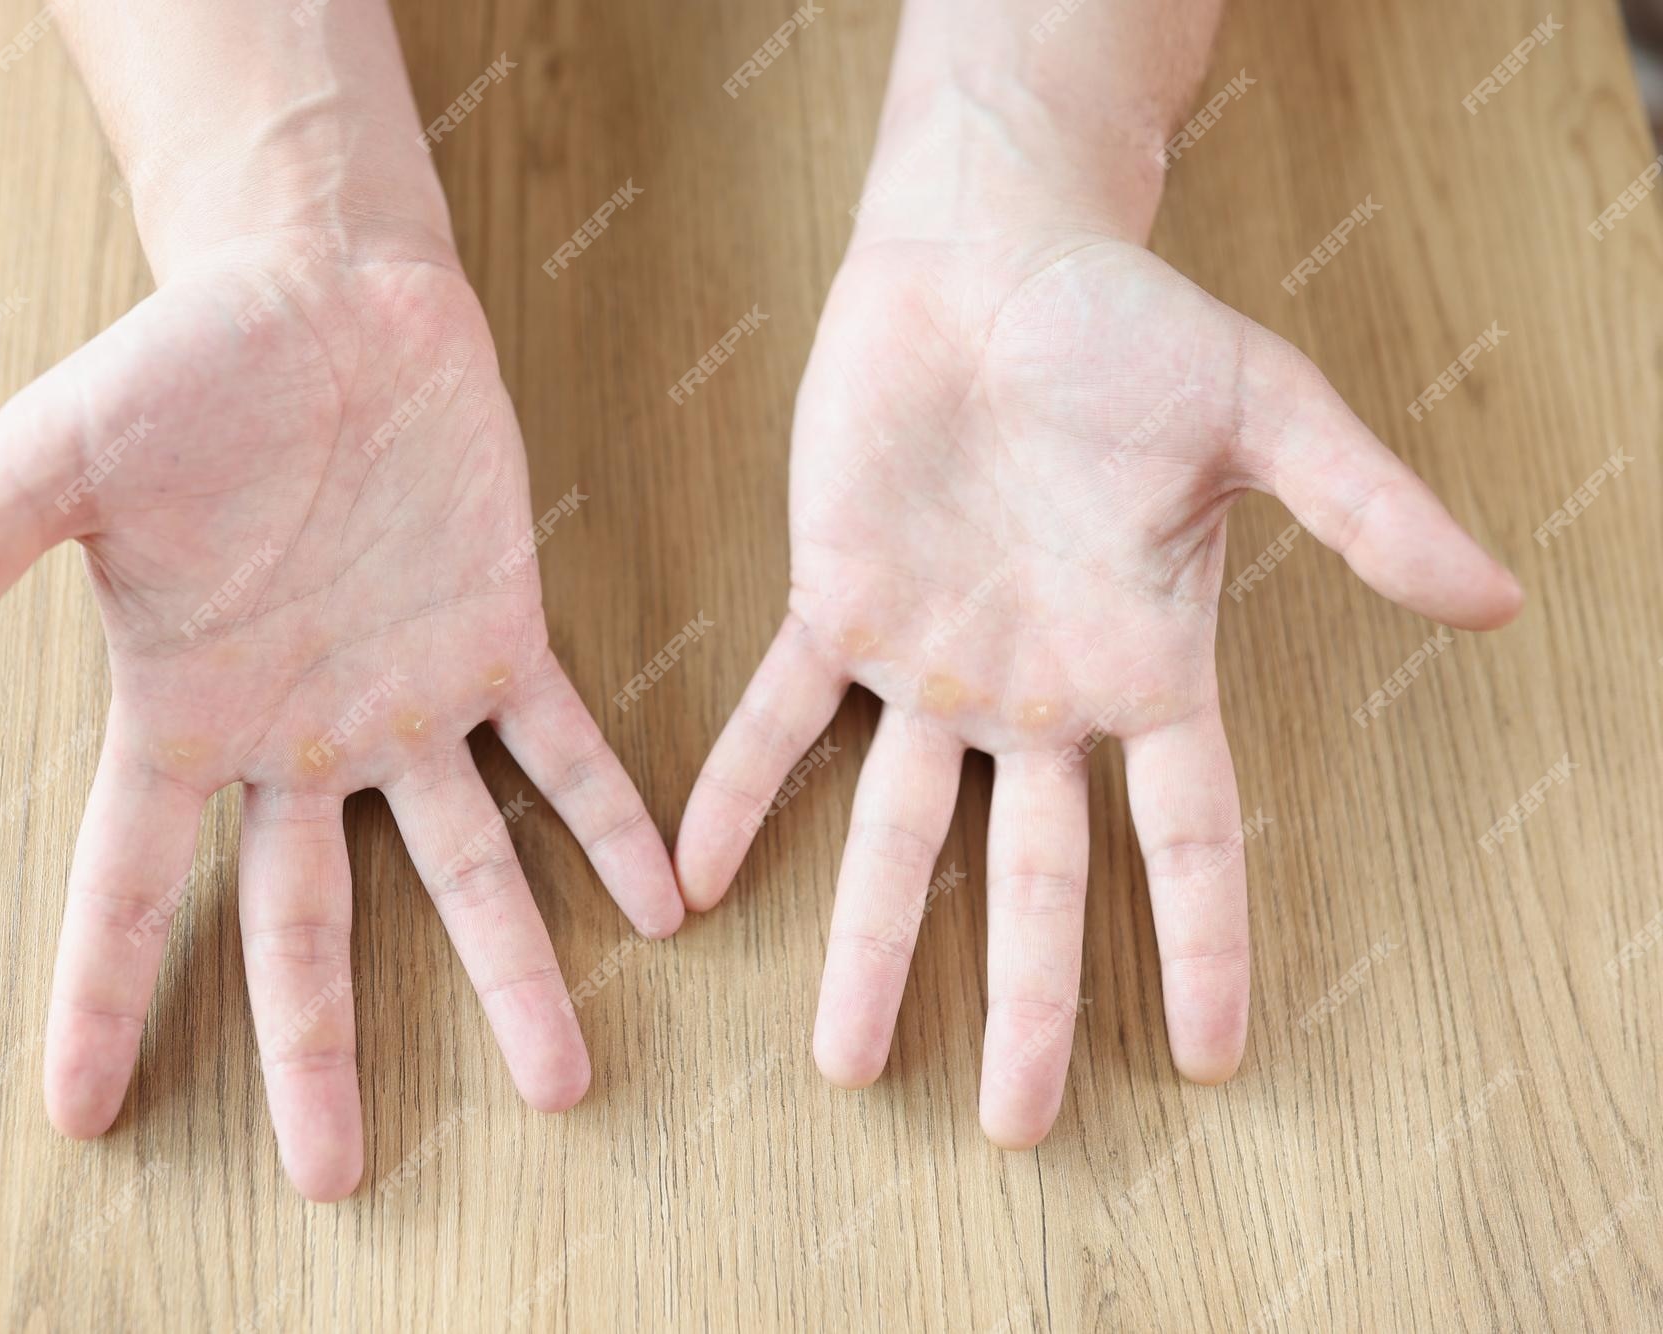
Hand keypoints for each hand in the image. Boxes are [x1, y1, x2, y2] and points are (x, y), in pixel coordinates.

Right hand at [0, 229, 683, 1199]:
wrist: (319, 290)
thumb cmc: (181, 370)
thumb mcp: (49, 465)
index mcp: (183, 716)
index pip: (130, 890)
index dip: (105, 1000)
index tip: (87, 1115)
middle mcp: (298, 736)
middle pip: (309, 928)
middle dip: (321, 1055)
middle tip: (336, 1180)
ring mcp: (406, 697)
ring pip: (462, 867)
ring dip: (514, 973)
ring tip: (564, 1085)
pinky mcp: (498, 636)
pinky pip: (564, 752)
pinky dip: (612, 823)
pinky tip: (662, 905)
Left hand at [673, 225, 1521, 1144]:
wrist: (992, 258)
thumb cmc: (1132, 327)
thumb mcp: (1269, 412)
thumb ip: (1366, 511)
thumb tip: (1495, 600)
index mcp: (1145, 667)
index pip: (1185, 838)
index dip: (1200, 944)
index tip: (1210, 1057)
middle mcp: (1036, 693)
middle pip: (1033, 879)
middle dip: (1022, 1000)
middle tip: (1012, 1125)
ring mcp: (930, 661)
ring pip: (893, 830)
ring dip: (868, 943)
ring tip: (843, 1060)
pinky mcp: (835, 606)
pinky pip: (776, 720)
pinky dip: (737, 792)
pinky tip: (698, 875)